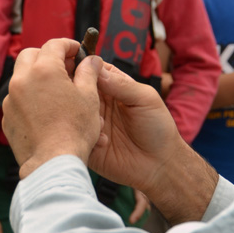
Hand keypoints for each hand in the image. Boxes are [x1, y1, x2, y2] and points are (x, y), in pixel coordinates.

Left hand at [2, 38, 103, 177]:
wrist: (52, 163)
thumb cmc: (74, 130)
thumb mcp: (89, 97)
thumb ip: (88, 72)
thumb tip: (91, 60)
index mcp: (44, 69)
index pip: (54, 45)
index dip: (68, 45)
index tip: (77, 51)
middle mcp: (22, 80)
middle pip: (31, 55)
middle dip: (47, 56)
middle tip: (64, 67)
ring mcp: (11, 99)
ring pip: (22, 77)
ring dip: (37, 77)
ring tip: (56, 91)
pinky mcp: (7, 117)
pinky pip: (17, 99)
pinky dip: (29, 98)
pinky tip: (45, 111)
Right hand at [91, 62, 217, 223]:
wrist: (160, 165)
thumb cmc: (158, 128)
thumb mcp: (145, 99)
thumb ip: (122, 84)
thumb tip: (95, 68)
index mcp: (112, 87)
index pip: (91, 71)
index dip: (81, 67)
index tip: (76, 68)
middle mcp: (97, 103)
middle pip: (77, 89)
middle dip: (76, 90)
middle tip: (83, 96)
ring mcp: (90, 124)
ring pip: (73, 112)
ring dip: (82, 115)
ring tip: (102, 123)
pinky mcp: (87, 144)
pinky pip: (75, 136)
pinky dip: (86, 136)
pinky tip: (104, 142)